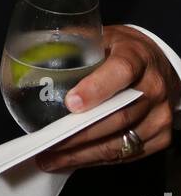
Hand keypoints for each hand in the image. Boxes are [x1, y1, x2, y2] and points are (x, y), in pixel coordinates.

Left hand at [36, 24, 180, 171]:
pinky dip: (97, 159)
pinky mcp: (161, 137)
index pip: (120, 72)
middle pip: (117, 116)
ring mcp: (159, 115)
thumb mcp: (104, 36)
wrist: (160, 66)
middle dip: (80, 133)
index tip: (71, 104)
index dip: (96, 89)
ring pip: (120, 141)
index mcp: (136, 56)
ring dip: (83, 154)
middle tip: (49, 142)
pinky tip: (75, 160)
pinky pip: (126, 155)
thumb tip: (34, 54)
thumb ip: (74, 43)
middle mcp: (153, 87)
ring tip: (52, 158)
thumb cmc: (125, 51)